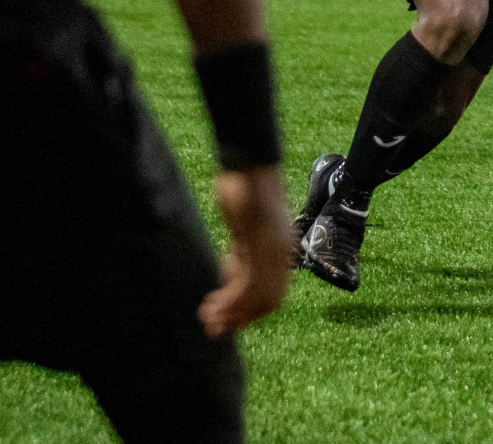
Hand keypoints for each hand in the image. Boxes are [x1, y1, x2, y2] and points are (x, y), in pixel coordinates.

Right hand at [198, 166, 293, 337]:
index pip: (274, 292)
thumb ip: (243, 251)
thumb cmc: (244, 187)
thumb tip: (233, 275)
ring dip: (232, 313)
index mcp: (282, 247)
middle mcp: (281, 250)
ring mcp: (272, 247)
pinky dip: (229, 300)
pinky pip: (247, 282)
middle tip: (218, 329)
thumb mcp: (244, 226)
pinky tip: (211, 306)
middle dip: (242, 318)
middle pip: (268, 299)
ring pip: (257, 295)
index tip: (231, 321)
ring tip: (210, 322)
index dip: (252, 311)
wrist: (249, 162)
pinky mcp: (259, 241)